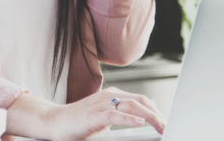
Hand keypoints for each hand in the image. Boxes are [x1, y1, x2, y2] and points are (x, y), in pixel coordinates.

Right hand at [47, 87, 165, 140]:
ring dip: (151, 117)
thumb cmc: (78, 124)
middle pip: (141, 101)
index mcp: (113, 97)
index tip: (166, 123)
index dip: (156, 111)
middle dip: (158, 114)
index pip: (141, 100)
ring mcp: (101, 104)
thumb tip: (139, 124)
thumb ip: (120, 118)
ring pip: (133, 106)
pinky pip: (115, 114)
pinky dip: (129, 119)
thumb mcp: (104, 120)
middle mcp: (109, 96)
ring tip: (162, 127)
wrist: (54, 122)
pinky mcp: (94, 115)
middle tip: (169, 127)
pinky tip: (140, 123)